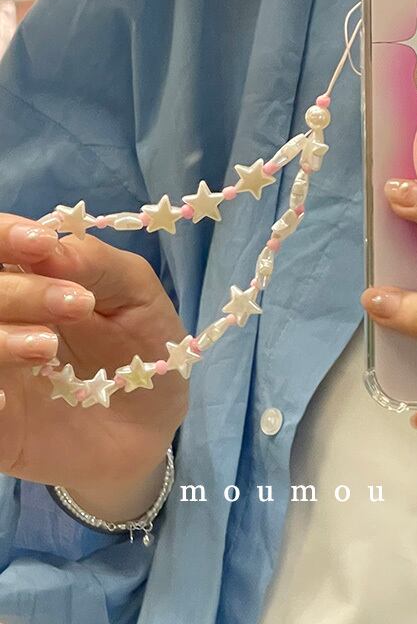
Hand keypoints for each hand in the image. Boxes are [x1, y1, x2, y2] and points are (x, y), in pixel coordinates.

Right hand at [0, 213, 187, 510]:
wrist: (154, 426)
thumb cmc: (144, 349)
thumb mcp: (137, 296)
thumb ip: (97, 264)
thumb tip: (50, 245)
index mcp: (28, 279)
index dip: (5, 237)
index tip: (40, 244)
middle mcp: (1, 319)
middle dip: (17, 292)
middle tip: (77, 304)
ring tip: (48, 348)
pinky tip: (7, 400)